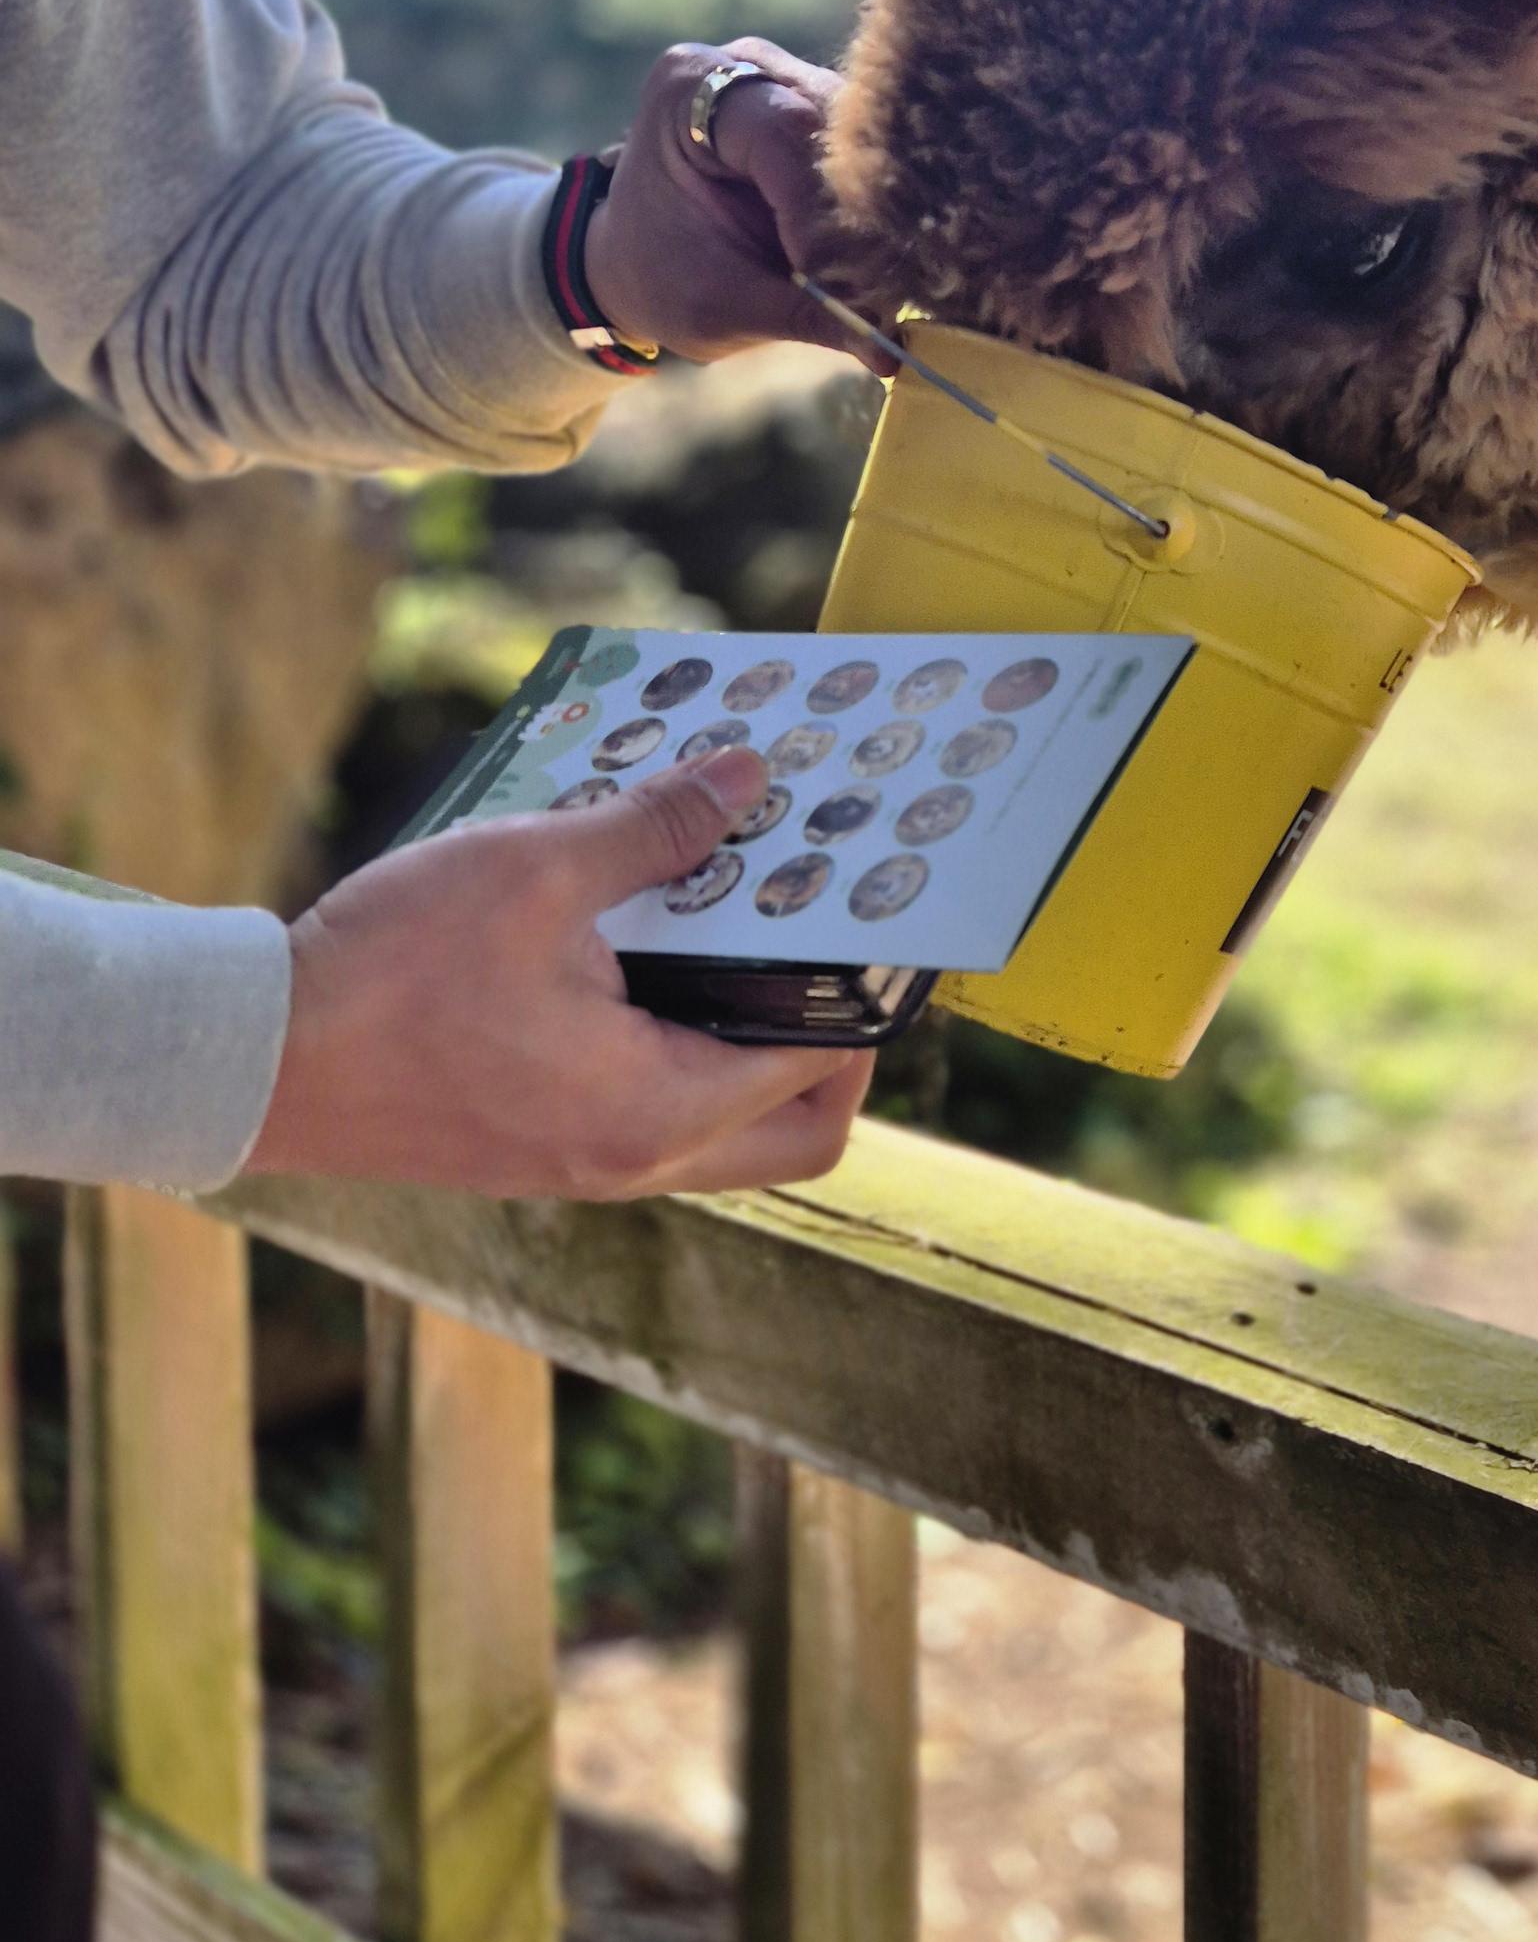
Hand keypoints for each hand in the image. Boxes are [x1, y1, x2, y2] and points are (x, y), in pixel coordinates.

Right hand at [247, 751, 875, 1200]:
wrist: (252, 1057)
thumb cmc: (387, 972)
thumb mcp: (533, 870)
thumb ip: (655, 828)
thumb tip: (750, 778)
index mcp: (655, 1111)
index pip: (821, 1076)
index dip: (867, 1000)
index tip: (881, 925)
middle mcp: (635, 1161)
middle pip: (795, 1133)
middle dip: (832, 1044)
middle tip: (828, 945)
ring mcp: (586, 1163)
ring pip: (724, 1126)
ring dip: (750, 1038)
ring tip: (743, 926)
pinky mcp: (544, 1145)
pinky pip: (655, 1108)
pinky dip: (681, 1042)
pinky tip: (649, 948)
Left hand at [582, 38, 876, 366]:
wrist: (638, 260)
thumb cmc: (662, 276)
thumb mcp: (721, 306)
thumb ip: (804, 315)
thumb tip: (889, 351)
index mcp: (689, 89)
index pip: (784, 130)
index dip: (816, 206)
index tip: (824, 276)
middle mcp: (747, 64)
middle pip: (838, 128)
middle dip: (859, 214)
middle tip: (874, 290)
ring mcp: (793, 78)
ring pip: (871, 140)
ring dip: (879, 215)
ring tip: (878, 282)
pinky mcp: (827, 109)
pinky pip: (878, 155)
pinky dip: (882, 211)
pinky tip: (884, 259)